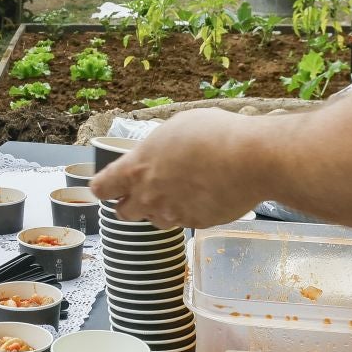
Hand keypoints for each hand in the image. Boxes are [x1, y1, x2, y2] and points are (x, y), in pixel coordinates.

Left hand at [90, 110, 263, 229]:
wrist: (251, 160)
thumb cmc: (214, 134)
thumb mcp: (177, 127)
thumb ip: (158, 146)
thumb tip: (158, 153)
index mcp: (137, 167)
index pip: (101, 188)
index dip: (104, 187)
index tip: (110, 184)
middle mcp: (149, 195)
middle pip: (123, 212)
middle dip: (131, 203)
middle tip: (147, 190)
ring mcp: (172, 213)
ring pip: (155, 220)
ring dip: (160, 210)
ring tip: (180, 191)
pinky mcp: (196, 224)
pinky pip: (184, 222)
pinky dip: (189, 212)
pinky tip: (204, 195)